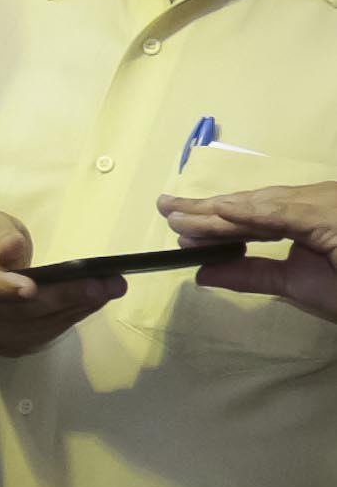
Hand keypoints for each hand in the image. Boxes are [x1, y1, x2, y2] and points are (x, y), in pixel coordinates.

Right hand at [0, 210, 125, 355]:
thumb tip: (12, 250)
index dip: (4, 289)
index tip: (29, 287)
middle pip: (23, 309)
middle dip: (64, 297)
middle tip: (101, 285)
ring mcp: (0, 331)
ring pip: (42, 322)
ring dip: (79, 305)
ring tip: (112, 287)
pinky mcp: (20, 342)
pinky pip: (52, 329)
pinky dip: (77, 312)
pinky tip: (100, 297)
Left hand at [167, 179, 336, 323]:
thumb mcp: (293, 284)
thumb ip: (251, 275)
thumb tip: (202, 272)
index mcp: (307, 215)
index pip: (253, 212)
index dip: (214, 216)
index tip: (177, 222)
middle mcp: (313, 202)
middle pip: (252, 203)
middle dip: (207, 209)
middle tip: (165, 207)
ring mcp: (322, 204)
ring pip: (259, 208)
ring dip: (217, 213)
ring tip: (179, 218)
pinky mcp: (328, 216)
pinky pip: (284, 215)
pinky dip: (251, 214)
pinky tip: (220, 213)